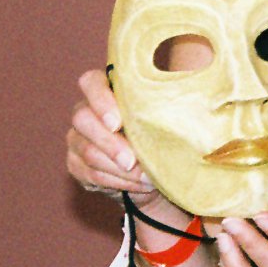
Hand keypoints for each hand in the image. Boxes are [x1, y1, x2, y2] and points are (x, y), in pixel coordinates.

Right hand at [66, 68, 158, 202]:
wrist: (153, 173)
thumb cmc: (161, 135)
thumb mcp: (168, 117)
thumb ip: (168, 104)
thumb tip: (192, 101)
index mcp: (106, 90)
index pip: (90, 82)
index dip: (100, 100)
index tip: (117, 122)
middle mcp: (86, 110)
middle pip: (82, 119)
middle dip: (109, 143)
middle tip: (132, 161)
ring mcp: (77, 138)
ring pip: (87, 151)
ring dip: (118, 168)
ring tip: (145, 177)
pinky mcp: (75, 163)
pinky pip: (88, 173)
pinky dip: (115, 182)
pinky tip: (137, 184)